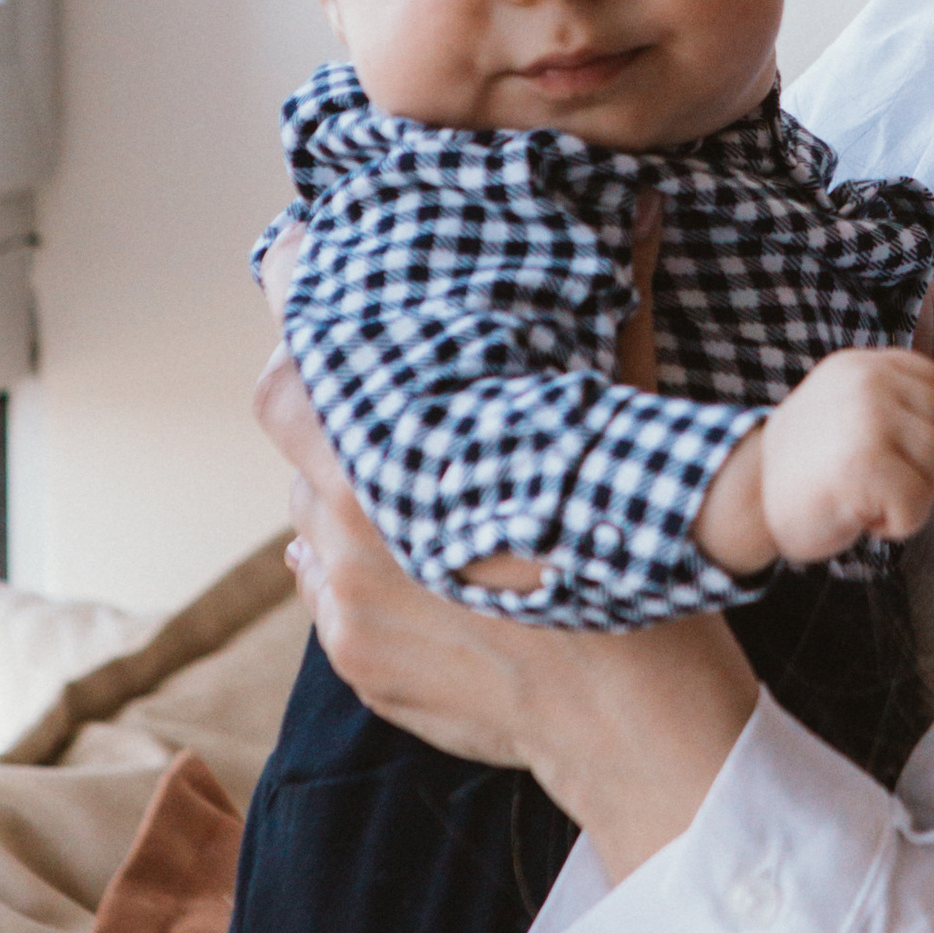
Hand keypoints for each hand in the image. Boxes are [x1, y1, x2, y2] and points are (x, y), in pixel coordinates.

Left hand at [255, 349, 759, 873]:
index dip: (294, 356)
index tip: (312, 328)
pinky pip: (334, 602)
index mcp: (400, 463)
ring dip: (356, 523)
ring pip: (314, 535)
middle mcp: (352, 534)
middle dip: (349, 450)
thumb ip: (612, 323)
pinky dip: (369, 586)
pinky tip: (438, 589)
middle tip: (413, 448)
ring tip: (435, 528)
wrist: (636, 720)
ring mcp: (348, 608)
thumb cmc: (635, 563)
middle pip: (305, 464)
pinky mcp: (358, 666)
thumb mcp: (619, 428)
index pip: (288, 392)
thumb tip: (645, 212)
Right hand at [697, 347, 933, 574]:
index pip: (933, 382)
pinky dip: (896, 524)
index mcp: (862, 364)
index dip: (921, 426)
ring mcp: (869, 418)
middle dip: (922, 465)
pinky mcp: (867, 463)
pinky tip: (860, 515)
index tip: (883, 449)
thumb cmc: (805, 469)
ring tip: (866, 496)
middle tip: (874, 482)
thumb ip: (889, 401)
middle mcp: (868, 380)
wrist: (746, 501)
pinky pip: (916, 504)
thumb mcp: (845, 409)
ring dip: (911, 496)